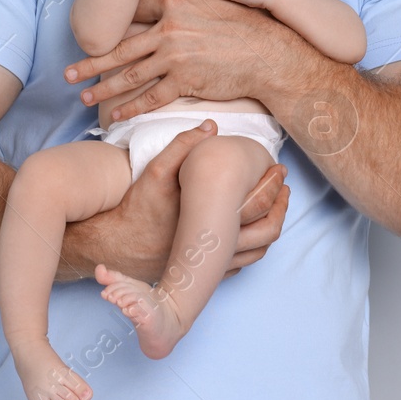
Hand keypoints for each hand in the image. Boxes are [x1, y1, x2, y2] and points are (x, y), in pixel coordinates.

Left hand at [66, 0, 296, 121]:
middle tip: (68, 73)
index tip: (93, 37)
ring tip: (83, 96)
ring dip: (103, 88)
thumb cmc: (245, 24)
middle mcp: (169, 30)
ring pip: (129, 76)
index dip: (113, 27)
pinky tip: (115, 114)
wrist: (268, 53)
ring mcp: (175, 57)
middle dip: (91, 63)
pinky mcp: (185, 81)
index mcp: (174, 5)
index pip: (134, 14)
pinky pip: (150, 97)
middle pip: (120, 49)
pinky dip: (130, 108)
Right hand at [68, 121, 290, 280]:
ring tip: (275, 207)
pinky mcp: (205, 274)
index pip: (259, 205)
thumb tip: (211, 125)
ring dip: (272, 228)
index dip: (275, 186)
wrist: (115, 247)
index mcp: (211, 221)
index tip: (279, 170)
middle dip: (281, 207)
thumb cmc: (137, 210)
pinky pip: (241, 264)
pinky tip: (251, 230)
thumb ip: (183, 146)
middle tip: (285, 189)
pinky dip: (253, 246)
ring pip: (258, 251)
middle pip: (267, 232)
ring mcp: (212, 265)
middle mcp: (217, 248)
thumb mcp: (155, 172)